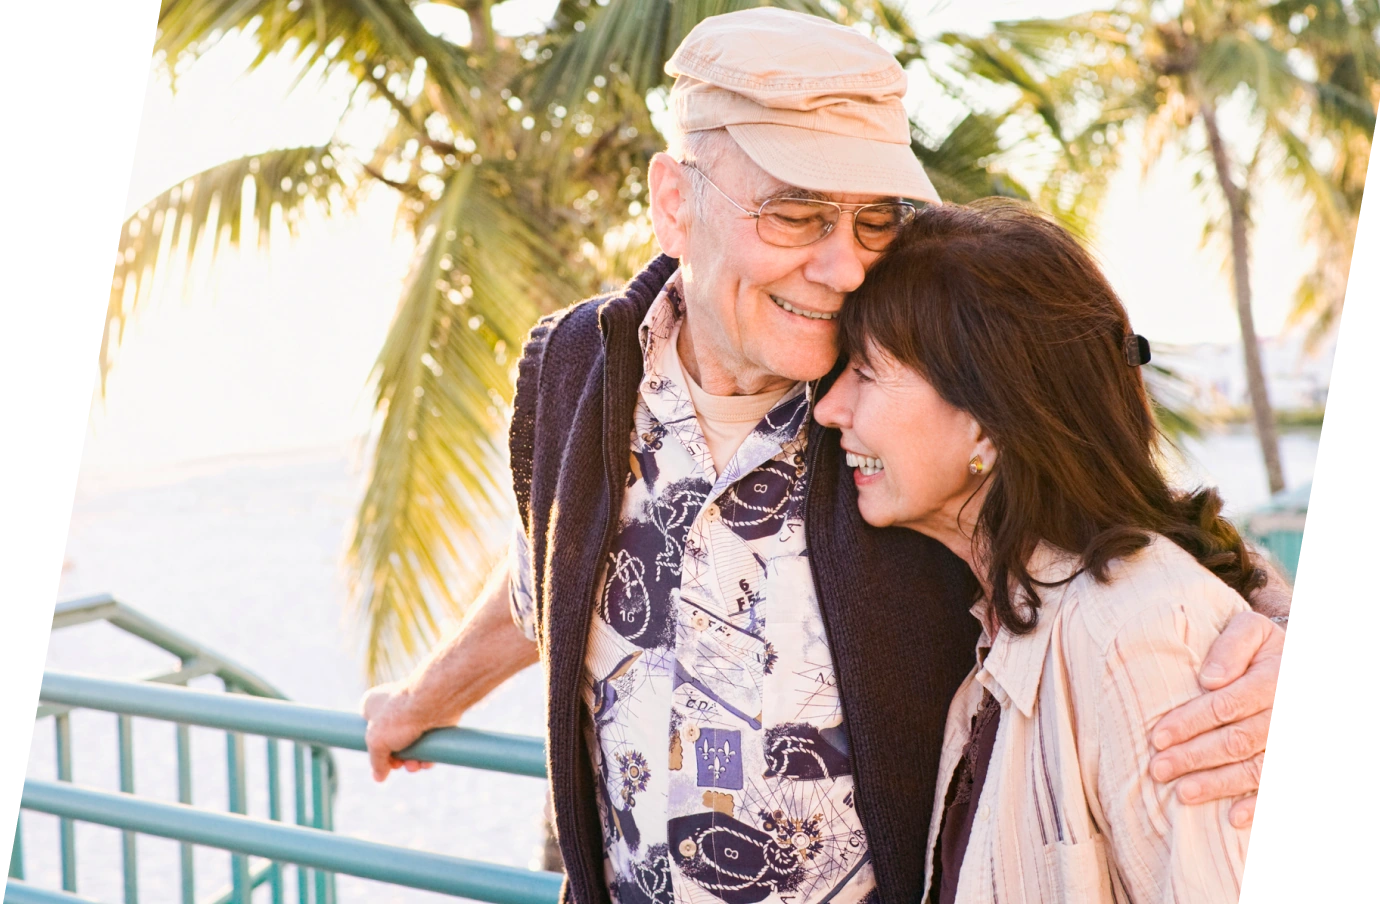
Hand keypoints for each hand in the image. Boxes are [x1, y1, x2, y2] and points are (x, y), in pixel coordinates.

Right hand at [361, 682, 436, 781]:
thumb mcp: (376, 744)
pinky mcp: (432, 719)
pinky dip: (426, 755)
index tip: (380, 759)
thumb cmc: (400, 717)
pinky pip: (426, 742)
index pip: (367, 728)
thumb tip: (379, 776)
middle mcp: (393, 705)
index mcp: (373, 704)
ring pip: (410, 744)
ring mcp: (414, 712)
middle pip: (391, 741)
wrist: (434, 703)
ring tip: (415, 766)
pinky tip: (426, 763)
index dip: (374, 747)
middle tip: (399, 764)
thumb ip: (376, 762)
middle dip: (396, 759)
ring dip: (411, 761)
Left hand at [1148, 610, 1283, 828]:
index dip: (1191, 722)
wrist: (1294, 661)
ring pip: (1256, 768)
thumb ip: (1231, 646)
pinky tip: (1234, 818)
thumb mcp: (1252, 629)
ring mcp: (1285, 740)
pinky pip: (1275, 785)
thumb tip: (1208, 679)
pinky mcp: (1286, 758)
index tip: (1157, 736)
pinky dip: (1258, 804)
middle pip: (1238, 740)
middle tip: (1158, 769)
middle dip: (1195, 757)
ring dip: (1218, 784)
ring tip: (1182, 794)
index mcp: (1274, 679)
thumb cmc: (1265, 647)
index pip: (1227, 705)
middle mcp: (1283, 712)